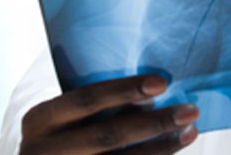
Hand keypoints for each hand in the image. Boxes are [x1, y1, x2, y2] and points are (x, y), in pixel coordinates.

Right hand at [19, 74, 199, 153]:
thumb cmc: (57, 135)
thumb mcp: (59, 118)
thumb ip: (90, 106)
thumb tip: (152, 89)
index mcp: (40, 120)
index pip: (85, 99)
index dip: (123, 90)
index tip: (161, 83)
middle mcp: (46, 150)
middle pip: (107, 135)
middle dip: (153, 123)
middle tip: (190, 110)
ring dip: (161, 148)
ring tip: (190, 132)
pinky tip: (171, 151)